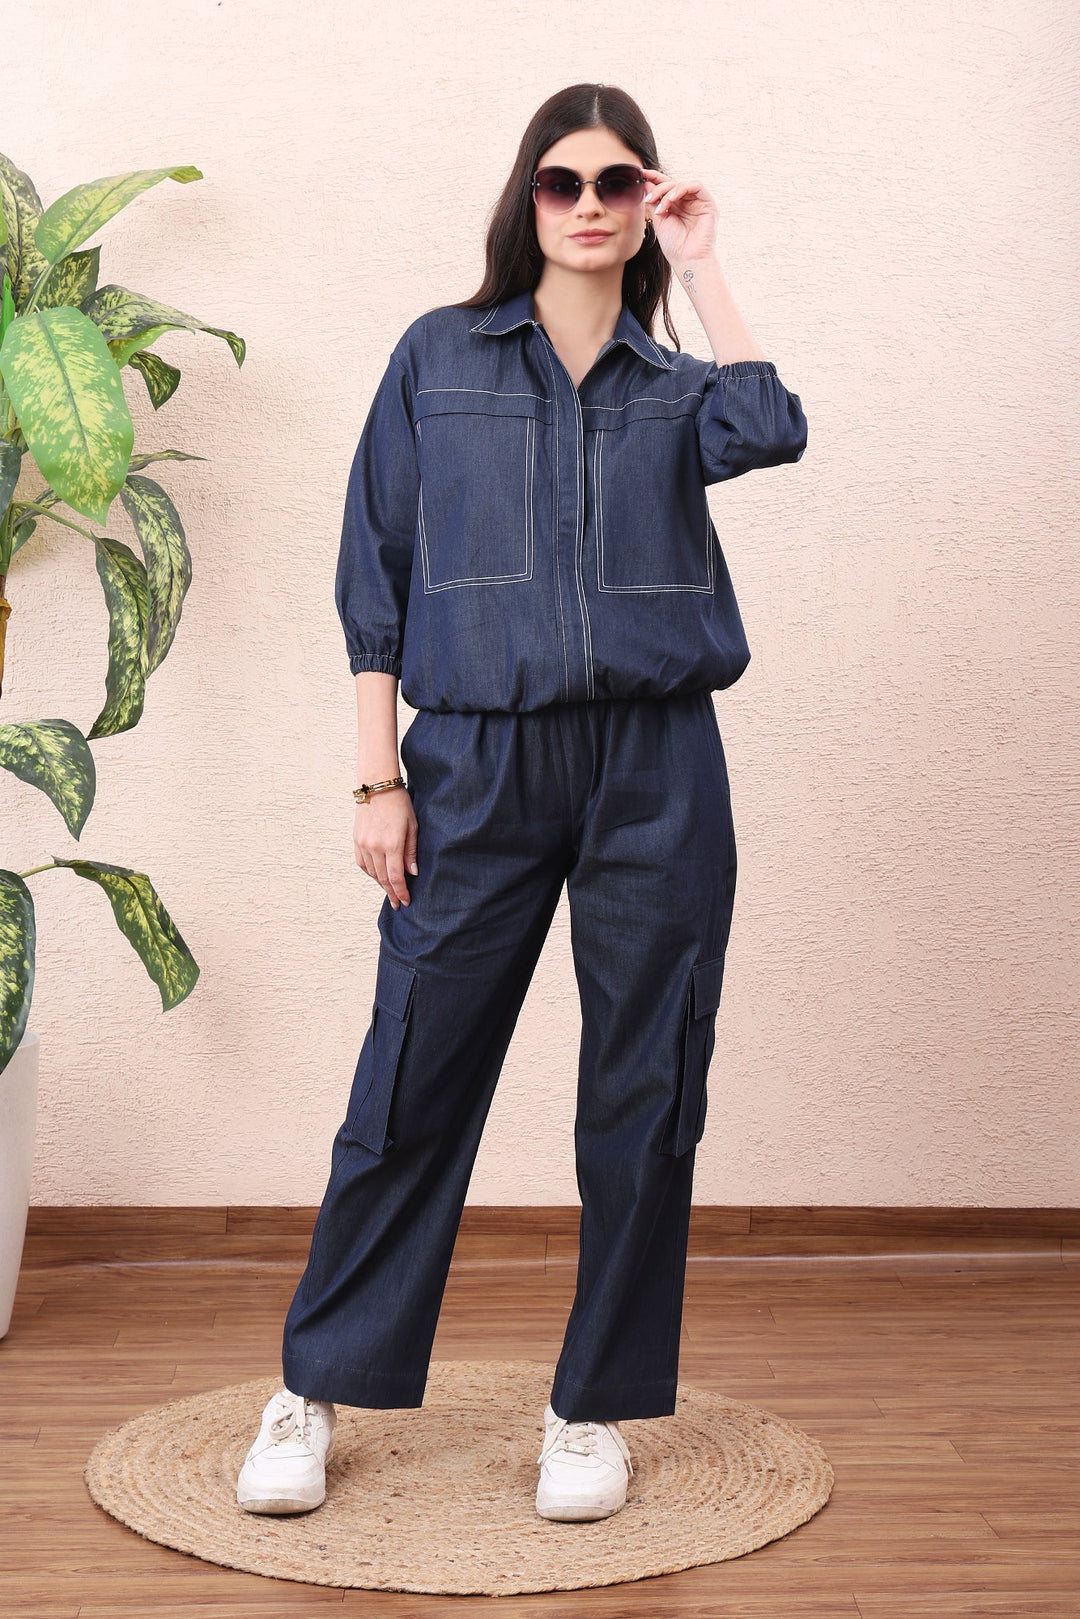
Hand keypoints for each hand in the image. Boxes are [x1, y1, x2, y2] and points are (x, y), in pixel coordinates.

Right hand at [354, 787, 417, 909]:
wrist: (376, 785)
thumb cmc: (399, 803)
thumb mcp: (412, 826)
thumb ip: (411, 851)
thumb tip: (412, 873)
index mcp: (391, 844)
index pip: (395, 877)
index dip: (401, 891)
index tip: (406, 902)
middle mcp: (375, 846)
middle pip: (383, 878)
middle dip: (391, 892)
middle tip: (398, 903)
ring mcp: (363, 844)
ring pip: (371, 872)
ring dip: (381, 884)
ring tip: (390, 891)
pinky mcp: (356, 840)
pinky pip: (362, 863)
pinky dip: (370, 872)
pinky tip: (377, 876)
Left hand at [642, 167, 717, 263]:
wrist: (688, 260)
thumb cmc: (675, 246)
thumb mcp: (659, 221)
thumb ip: (654, 202)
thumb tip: (646, 184)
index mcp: (677, 206)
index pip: (666, 187)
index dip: (654, 179)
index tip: (642, 174)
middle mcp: (688, 202)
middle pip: (672, 184)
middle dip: (658, 188)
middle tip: (648, 198)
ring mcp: (699, 202)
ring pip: (682, 184)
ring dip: (668, 191)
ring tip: (659, 206)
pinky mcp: (708, 203)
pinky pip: (696, 186)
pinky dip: (681, 189)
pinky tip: (671, 200)